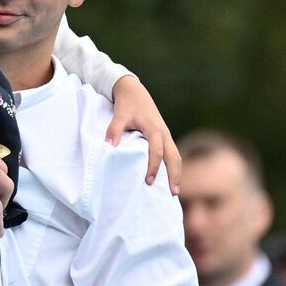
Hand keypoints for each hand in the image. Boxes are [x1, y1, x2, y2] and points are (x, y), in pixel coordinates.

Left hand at [108, 75, 179, 192]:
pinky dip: (174, 166)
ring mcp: (166, 135)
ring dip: (177, 173)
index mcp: (154, 129)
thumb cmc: (127, 105)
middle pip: (174, 157)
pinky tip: (171, 178)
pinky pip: (173, 153)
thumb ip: (114, 130)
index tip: (148, 181)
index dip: (153, 167)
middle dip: (174, 175)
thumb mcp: (119, 115)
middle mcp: (164, 133)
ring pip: (176, 156)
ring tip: (175, 191)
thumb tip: (109, 146)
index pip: (156, 152)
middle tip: (173, 193)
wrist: (134, 91)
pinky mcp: (164, 136)